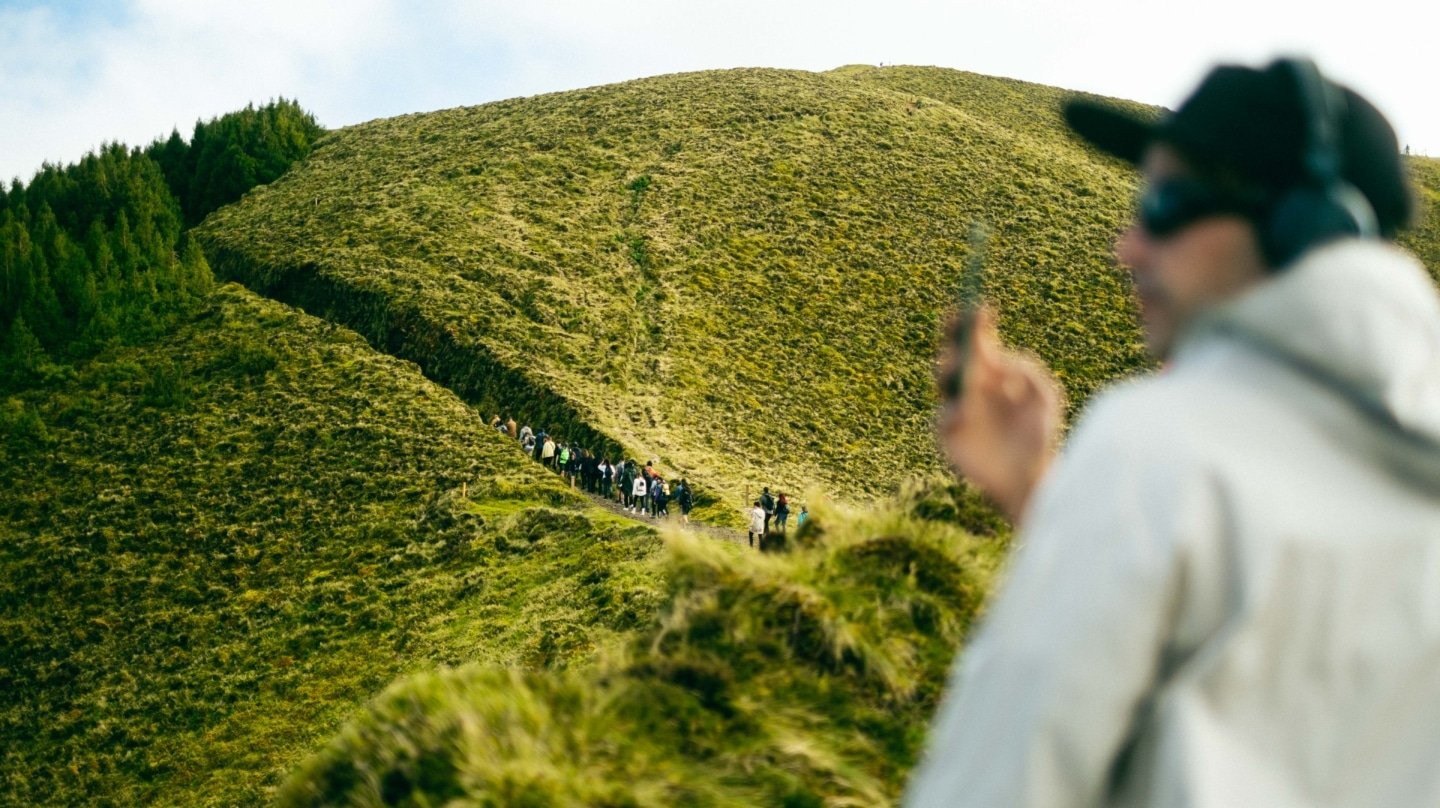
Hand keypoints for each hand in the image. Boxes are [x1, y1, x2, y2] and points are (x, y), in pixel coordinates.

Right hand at [936, 307, 1063, 523]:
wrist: (1030, 480)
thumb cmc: (1039, 437)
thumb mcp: (1044, 398)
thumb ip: (1027, 371)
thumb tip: (997, 359)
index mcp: (994, 374)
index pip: (979, 341)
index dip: (975, 322)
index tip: (978, 307)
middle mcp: (972, 386)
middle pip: (956, 352)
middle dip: (955, 336)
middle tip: (961, 325)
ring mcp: (958, 408)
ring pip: (944, 379)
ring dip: (953, 369)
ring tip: (967, 370)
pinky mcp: (949, 435)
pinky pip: (943, 417)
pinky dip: (952, 412)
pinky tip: (964, 413)